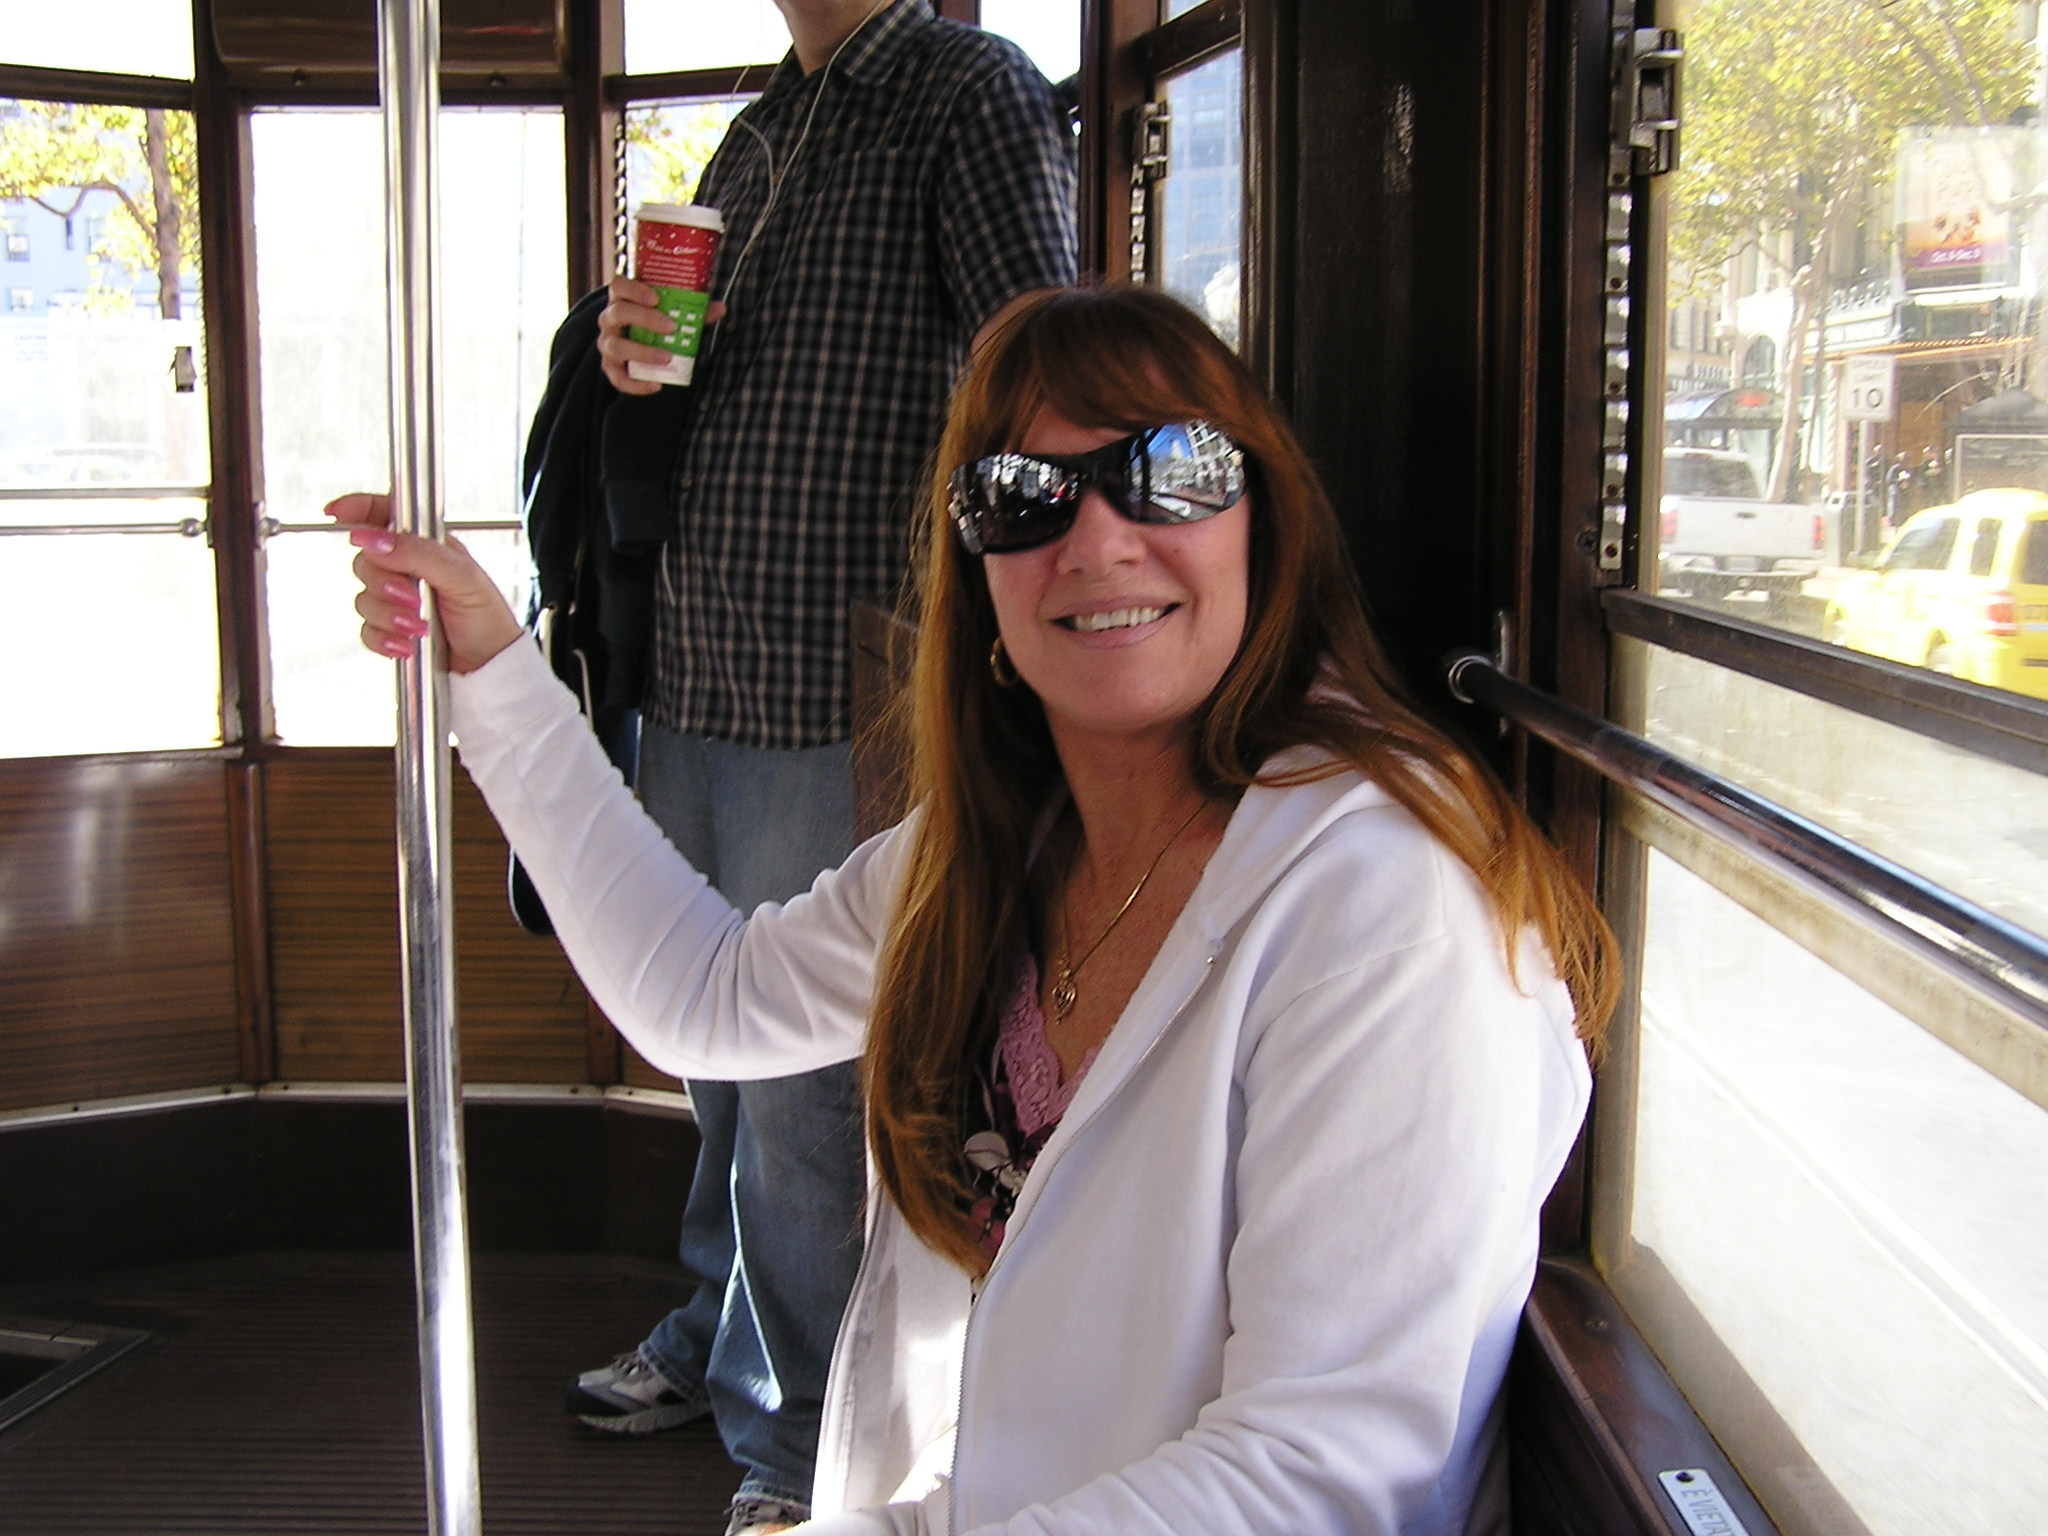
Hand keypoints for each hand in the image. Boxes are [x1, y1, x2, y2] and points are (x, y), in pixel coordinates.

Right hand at [323, 493, 524, 673]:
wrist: (489, 664)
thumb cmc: (487, 616)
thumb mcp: (462, 577)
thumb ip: (419, 553)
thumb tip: (374, 539)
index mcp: (426, 545)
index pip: (384, 516)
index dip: (358, 509)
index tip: (336, 514)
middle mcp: (406, 569)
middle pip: (365, 561)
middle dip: (384, 583)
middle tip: (411, 598)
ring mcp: (395, 600)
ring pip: (363, 599)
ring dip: (389, 615)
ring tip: (420, 627)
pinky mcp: (389, 629)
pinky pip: (367, 630)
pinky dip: (384, 638)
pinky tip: (407, 644)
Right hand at [597, 275, 726, 394]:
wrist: (637, 346)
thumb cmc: (656, 323)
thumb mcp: (672, 314)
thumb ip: (693, 310)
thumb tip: (721, 308)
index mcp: (623, 298)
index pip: (618, 286)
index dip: (634, 290)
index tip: (656, 298)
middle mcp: (609, 319)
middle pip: (618, 313)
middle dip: (645, 320)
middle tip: (672, 327)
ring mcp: (607, 343)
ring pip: (616, 346)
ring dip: (642, 353)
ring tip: (667, 358)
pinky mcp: (610, 367)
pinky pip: (617, 378)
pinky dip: (636, 384)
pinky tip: (656, 385)